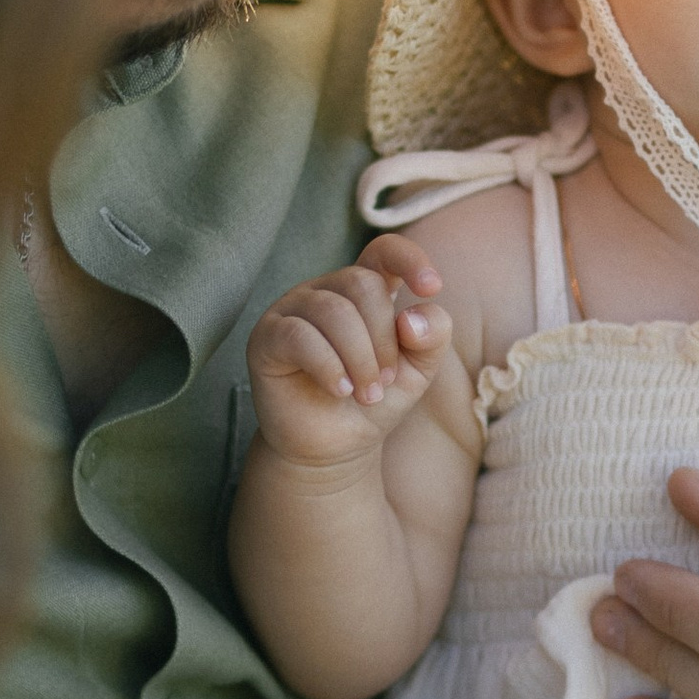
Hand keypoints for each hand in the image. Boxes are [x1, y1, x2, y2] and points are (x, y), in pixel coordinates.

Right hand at [246, 236, 450, 465]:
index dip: (409, 259)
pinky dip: (328, 366)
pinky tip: (340, 390)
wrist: (334, 447)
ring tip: (366, 394)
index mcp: (364, 289)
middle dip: (383, 339)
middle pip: (362, 284)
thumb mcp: (417, 371)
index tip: (432, 287)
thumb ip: (432, 337)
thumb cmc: (373, 400)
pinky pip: (299, 336)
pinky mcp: (266, 338)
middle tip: (384, 382)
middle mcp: (326, 290)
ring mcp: (292, 310)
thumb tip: (412, 316)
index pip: (384, 250)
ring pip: (333, 311)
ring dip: (360, 359)